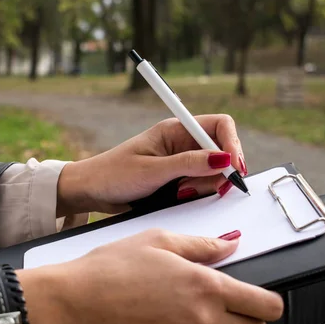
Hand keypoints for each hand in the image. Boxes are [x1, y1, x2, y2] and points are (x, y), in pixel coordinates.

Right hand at [18, 229, 283, 323]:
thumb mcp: (156, 241)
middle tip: (229, 309)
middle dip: (249, 321)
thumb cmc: (108, 269)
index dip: (269, 302)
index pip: (267, 306)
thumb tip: (229, 245)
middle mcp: (203, 322)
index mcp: (206, 286)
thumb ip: (201, 245)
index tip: (261, 300)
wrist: (70, 305)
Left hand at [57, 114, 247, 214]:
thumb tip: (224, 159)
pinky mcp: (177, 179)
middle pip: (221, 152)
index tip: (233, 168)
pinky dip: (196, 194)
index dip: (232, 144)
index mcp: (175, 130)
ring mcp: (181, 162)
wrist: (91, 191)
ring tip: (178, 193)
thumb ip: (188, 164)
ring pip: (213, 172)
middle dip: (218, 172)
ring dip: (204, 186)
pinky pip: (200, 186)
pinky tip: (176, 197)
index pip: (219, 126)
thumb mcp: (152, 170)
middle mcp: (182, 143)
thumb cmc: (113, 174)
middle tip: (195, 188)